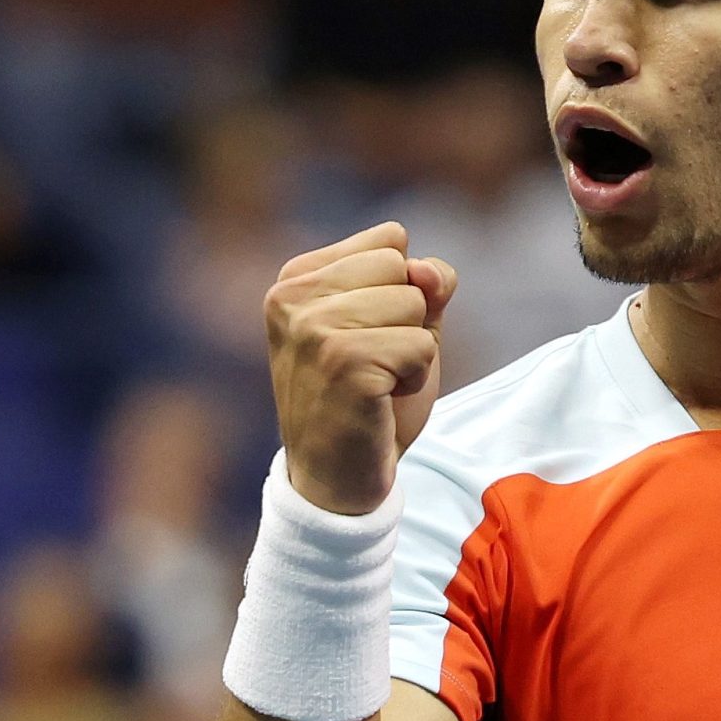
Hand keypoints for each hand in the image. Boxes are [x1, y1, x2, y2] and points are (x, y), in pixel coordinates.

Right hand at [265, 222, 455, 514]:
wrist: (338, 479)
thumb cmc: (370, 399)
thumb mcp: (401, 326)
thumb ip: (424, 283)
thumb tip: (428, 270)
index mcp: (296, 277)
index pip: (391, 240)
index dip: (402, 290)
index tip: (368, 334)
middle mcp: (292, 296)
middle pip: (403, 266)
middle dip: (408, 318)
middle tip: (373, 363)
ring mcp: (312, 328)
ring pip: (415, 302)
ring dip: (413, 349)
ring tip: (376, 381)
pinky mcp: (342, 363)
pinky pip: (422, 345)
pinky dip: (416, 377)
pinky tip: (381, 400)